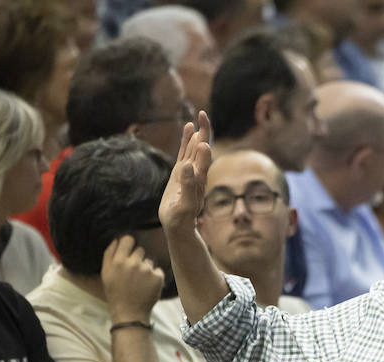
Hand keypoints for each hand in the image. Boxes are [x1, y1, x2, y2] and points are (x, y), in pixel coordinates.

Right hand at [101, 236, 163, 318]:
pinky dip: (155, 277)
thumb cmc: (115, 293)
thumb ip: (109, 254)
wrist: (129, 312)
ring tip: (140, 283)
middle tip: (133, 274)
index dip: (129, 244)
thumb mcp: (106, 273)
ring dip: (146, 269)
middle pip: (140, 250)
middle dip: (137, 259)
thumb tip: (116, 239)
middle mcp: (133, 263)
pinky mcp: (158, 277)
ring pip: (149, 262)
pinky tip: (147, 287)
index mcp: (118, 261)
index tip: (129, 252)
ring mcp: (146, 270)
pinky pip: (158, 270)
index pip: (128, 239)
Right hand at [160, 110, 212, 233]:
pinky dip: (186, 139)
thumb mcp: (185, 204)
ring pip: (193, 148)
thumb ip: (189, 186)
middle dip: (204, 132)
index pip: (203, 158)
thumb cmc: (182, 218)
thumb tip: (187, 165)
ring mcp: (189, 170)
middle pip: (201, 148)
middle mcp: (196, 172)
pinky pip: (184, 151)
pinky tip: (188, 127)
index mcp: (199, 180)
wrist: (179, 224)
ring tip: (198, 118)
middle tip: (203, 114)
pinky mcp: (180, 171)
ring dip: (196, 133)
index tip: (202, 134)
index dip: (204, 144)